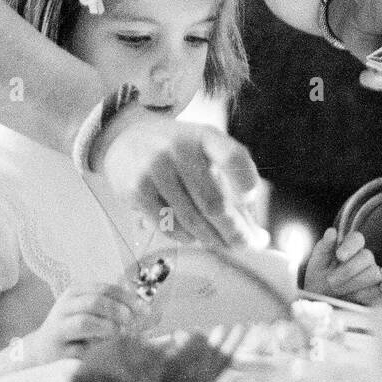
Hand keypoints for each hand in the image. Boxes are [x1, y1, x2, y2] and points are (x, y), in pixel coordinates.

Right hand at [31, 282, 144, 361]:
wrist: (40, 352)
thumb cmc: (74, 332)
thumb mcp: (93, 315)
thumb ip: (118, 311)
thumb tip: (154, 314)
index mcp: (76, 293)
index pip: (105, 288)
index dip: (127, 298)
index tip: (145, 310)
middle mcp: (65, 307)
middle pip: (96, 302)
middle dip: (119, 311)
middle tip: (132, 323)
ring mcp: (59, 328)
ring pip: (86, 322)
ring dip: (108, 329)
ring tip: (117, 336)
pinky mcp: (56, 350)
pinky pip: (80, 349)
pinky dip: (96, 351)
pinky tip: (103, 353)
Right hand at [97, 111, 260, 247]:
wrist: (125, 139)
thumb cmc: (177, 150)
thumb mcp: (204, 152)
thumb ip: (230, 184)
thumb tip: (256, 235)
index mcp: (204, 136)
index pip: (232, 156)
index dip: (245, 180)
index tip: (252, 198)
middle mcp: (179, 149)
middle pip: (214, 202)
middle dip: (234, 231)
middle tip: (245, 245)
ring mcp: (155, 169)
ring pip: (192, 220)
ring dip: (211, 238)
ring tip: (220, 243)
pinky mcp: (137, 190)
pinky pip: (168, 226)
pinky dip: (186, 237)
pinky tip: (192, 236)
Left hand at [302, 227, 381, 304]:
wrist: (320, 300)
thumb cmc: (319, 277)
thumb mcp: (317, 261)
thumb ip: (325, 246)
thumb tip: (332, 232)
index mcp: (349, 246)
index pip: (357, 238)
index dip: (350, 246)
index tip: (339, 256)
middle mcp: (364, 258)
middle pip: (367, 256)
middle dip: (348, 269)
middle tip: (331, 280)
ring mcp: (371, 273)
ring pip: (373, 274)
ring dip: (353, 283)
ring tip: (336, 289)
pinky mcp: (375, 290)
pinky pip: (374, 291)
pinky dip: (359, 295)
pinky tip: (347, 297)